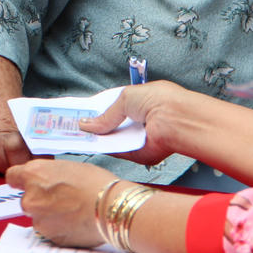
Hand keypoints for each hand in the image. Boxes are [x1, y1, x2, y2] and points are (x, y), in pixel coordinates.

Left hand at [7, 161, 118, 247]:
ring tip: (74, 211)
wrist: (112, 208)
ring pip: (39, 217)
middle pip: (27, 200)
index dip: (22, 180)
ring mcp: (39, 221)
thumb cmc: (96, 183)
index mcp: (33, 175)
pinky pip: (51, 231)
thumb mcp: (69, 167)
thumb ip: (49, 175)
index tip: (28, 183)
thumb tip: (45, 181)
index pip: (13, 177)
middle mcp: (30, 198)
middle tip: (62, 198)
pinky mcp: (50, 238)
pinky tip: (76, 222)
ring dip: (50, 216)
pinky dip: (59, 229)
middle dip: (40, 200)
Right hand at [79, 81, 209, 165]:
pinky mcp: (138, 154)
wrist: (177, 120)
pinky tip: (91, 144)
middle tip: (74, 127)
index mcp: (140, 103)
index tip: (81, 115)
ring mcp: (139, 138)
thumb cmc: (159, 100)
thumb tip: (86, 124)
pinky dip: (106, 150)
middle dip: (95, 127)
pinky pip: (118, 153)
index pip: (115, 108)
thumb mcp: (126, 98)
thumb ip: (105, 114)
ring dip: (98, 139)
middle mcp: (140, 122)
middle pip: (113, 126)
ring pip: (113, 141)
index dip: (98, 112)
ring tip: (78, 135)